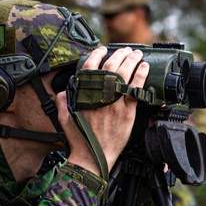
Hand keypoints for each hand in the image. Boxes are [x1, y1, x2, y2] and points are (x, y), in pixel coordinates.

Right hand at [55, 47, 147, 176]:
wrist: (92, 156)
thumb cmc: (79, 139)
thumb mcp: (64, 118)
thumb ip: (62, 102)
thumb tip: (61, 92)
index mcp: (84, 94)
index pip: (90, 67)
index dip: (96, 55)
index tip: (102, 49)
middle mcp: (100, 95)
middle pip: (111, 66)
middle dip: (119, 54)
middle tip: (126, 50)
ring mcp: (114, 102)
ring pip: (124, 74)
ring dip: (132, 60)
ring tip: (137, 54)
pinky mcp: (127, 111)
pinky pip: (136, 89)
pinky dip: (141, 76)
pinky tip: (145, 68)